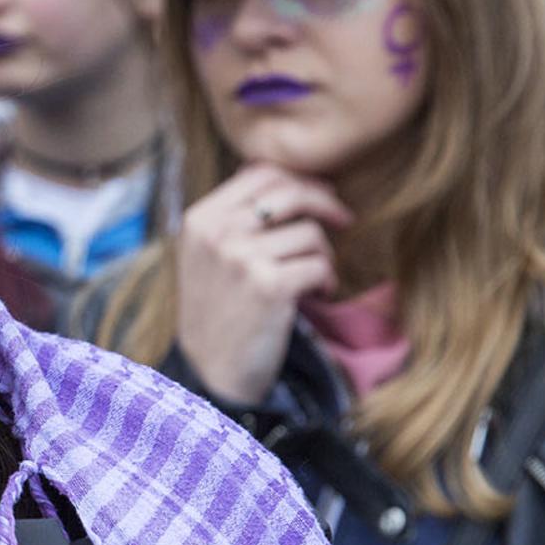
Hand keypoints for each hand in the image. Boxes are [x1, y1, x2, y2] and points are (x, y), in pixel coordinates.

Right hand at [173, 163, 352, 403]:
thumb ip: (236, 217)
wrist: (211, 371)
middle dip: (327, 203)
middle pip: (290, 192)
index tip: (320, 194)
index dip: (299, 179)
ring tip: (312, 278)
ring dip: (323, 254)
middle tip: (343, 219)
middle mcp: (217, 233)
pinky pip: (320, 264)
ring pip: (311, 232)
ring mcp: (241, 259)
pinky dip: (326, 280)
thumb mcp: (207, 255)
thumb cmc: (218, 311)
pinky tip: (316, 295)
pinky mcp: (269, 286)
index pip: (260, 173)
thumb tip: (292, 179)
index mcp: (200, 219)